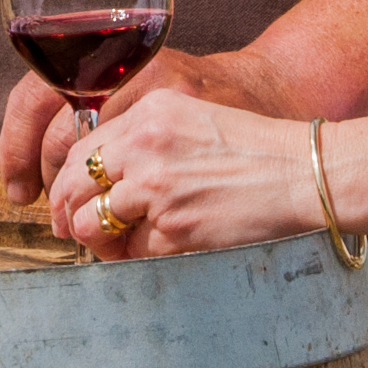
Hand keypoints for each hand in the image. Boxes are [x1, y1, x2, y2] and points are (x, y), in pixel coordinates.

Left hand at [44, 90, 322, 258]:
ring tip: (114, 243)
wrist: (303, 173)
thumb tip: (96, 175)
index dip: (64, 181)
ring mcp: (158, 188)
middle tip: (73, 229)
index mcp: (150, 111)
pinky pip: (129, 252)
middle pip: (73, 186)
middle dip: (68, 214)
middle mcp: (147, 145)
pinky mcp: (175, 229)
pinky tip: (152, 250)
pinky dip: (134, 257)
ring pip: (91, 223)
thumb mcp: (192, 117)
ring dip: (96, 240)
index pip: (79, 148)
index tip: (67, 199)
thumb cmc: (254, 148)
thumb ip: (142, 135)